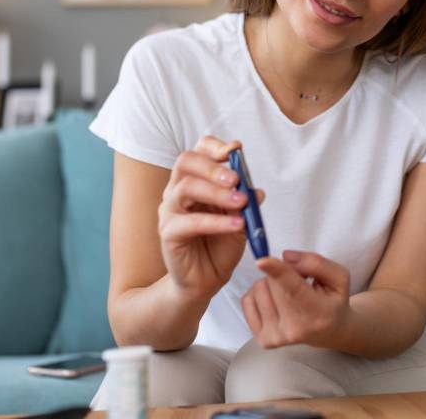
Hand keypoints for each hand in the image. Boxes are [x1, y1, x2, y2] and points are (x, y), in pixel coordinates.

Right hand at [158, 136, 265, 300]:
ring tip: (241, 202)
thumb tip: (257, 189)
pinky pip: (189, 221)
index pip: (198, 151)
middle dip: (213, 166)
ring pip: (186, 188)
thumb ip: (246, 203)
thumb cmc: (220, 245)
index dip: (215, 146)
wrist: (206, 280)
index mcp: (195, 180)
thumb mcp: (240, 219)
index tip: (236, 150)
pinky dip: (216, 221)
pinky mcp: (168, 233)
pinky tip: (236, 224)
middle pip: (186, 162)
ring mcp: (170, 210)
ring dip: (216, 192)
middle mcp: (178, 191)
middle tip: (237, 179)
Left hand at [242, 250, 350, 348]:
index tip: (262, 260)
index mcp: (318, 314)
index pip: (294, 289)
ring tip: (289, 294)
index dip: (277, 272)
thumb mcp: (339, 277)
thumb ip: (316, 263)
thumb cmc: (333, 301)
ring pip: (258, 289)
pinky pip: (247, 301)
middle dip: (282, 272)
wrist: (329, 333)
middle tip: (298, 282)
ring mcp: (276, 337)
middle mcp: (295, 330)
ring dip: (271, 284)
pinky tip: (276, 302)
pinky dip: (260, 295)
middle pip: (273, 283)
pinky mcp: (262, 339)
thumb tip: (286, 257)